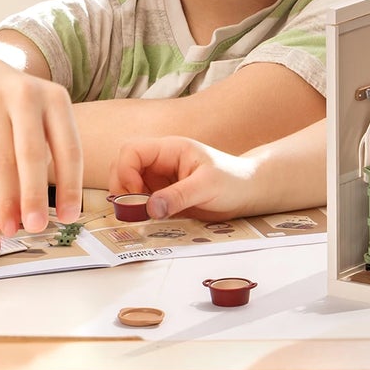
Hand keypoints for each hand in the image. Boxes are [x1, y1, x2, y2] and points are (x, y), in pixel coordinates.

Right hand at [0, 47, 81, 234]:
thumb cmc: (12, 109)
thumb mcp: (38, 117)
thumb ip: (46, 153)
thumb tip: (51, 213)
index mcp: (55, 98)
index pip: (69, 148)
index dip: (70, 186)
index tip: (70, 219)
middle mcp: (25, 94)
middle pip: (33, 155)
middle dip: (34, 197)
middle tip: (36, 229)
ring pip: (1, 161)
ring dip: (6, 200)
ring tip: (9, 229)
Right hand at [107, 136, 258, 220]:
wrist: (247, 192)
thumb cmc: (232, 181)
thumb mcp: (207, 187)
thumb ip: (178, 196)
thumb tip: (150, 208)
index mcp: (169, 150)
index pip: (131, 150)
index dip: (125, 171)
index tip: (136, 194)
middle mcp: (160, 162)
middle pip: (122, 166)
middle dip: (121, 187)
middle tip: (134, 209)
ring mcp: (159, 179)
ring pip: (128, 184)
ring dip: (128, 200)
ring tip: (141, 216)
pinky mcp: (163, 195)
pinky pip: (140, 200)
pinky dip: (138, 210)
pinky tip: (148, 220)